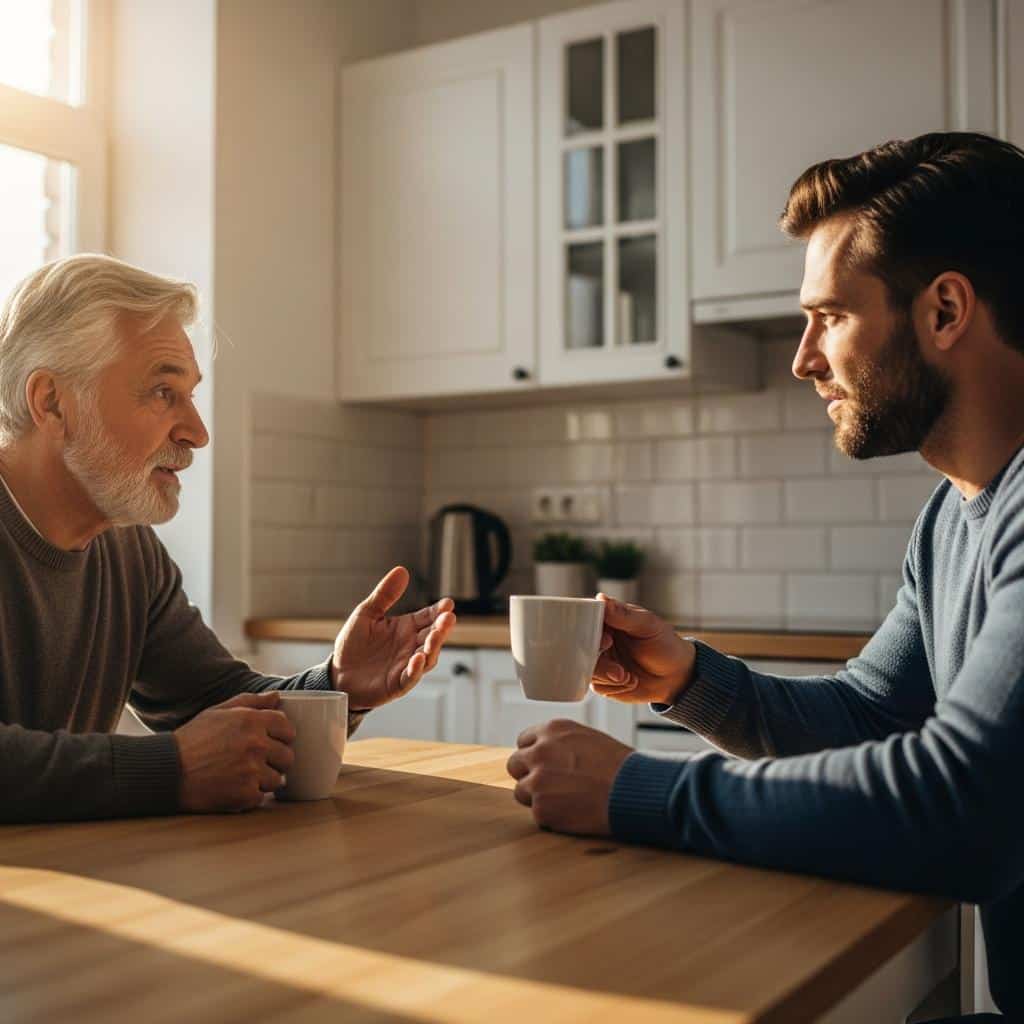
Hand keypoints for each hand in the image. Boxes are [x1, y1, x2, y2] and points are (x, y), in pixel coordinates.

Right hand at [174, 691, 295, 812]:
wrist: (166, 771)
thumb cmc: (192, 740)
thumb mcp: (218, 712)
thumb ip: (251, 702)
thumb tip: (277, 697)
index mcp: (251, 721)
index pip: (287, 728)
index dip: (280, 736)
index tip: (270, 742)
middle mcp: (256, 744)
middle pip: (287, 756)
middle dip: (275, 760)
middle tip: (255, 762)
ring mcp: (252, 770)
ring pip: (278, 779)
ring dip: (264, 779)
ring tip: (242, 775)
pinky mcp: (245, 794)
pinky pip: (262, 797)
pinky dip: (250, 795)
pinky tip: (233, 787)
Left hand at [331, 566, 455, 709]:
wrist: (339, 675)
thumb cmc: (354, 645)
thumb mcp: (366, 614)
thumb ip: (384, 595)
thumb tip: (402, 570)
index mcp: (406, 627)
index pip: (428, 617)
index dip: (439, 611)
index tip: (448, 603)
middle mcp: (411, 645)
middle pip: (432, 636)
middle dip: (442, 627)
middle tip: (448, 618)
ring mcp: (406, 665)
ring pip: (427, 657)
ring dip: (433, 646)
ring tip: (436, 635)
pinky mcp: (397, 683)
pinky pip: (410, 677)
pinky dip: (415, 669)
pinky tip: (417, 659)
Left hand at [506, 720, 633, 835]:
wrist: (632, 790)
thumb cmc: (618, 765)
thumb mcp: (587, 738)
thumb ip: (560, 743)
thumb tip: (544, 752)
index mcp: (551, 730)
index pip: (524, 741)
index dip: (534, 754)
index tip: (545, 765)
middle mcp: (539, 752)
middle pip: (514, 764)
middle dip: (528, 774)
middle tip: (550, 785)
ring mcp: (537, 781)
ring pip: (521, 791)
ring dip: (538, 797)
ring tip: (566, 800)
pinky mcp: (541, 808)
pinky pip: (537, 814)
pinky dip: (552, 817)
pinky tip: (573, 812)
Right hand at [591, 594, 695, 705]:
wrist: (675, 676)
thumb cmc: (664, 644)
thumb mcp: (647, 625)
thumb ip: (623, 614)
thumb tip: (601, 598)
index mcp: (606, 620)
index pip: (583, 620)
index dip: (588, 632)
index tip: (607, 641)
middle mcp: (597, 639)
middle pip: (579, 647)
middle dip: (598, 661)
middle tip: (619, 669)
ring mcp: (598, 660)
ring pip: (585, 668)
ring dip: (607, 676)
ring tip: (627, 676)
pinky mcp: (601, 681)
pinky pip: (595, 685)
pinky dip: (613, 687)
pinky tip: (629, 681)